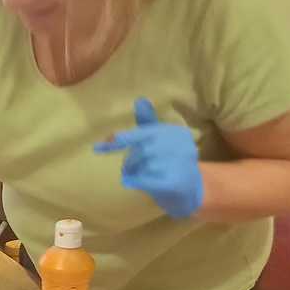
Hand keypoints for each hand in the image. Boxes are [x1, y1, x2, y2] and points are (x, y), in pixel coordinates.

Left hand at [94, 98, 203, 218]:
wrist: (192, 189)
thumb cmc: (170, 161)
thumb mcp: (159, 139)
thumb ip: (146, 123)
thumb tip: (140, 100)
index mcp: (174, 131)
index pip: (142, 133)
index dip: (120, 141)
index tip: (97, 147)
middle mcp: (180, 145)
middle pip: (140, 151)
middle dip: (129, 162)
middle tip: (130, 170)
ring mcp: (180, 164)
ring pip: (142, 167)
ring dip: (134, 173)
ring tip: (141, 177)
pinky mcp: (175, 183)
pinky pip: (146, 181)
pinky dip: (135, 182)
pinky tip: (129, 183)